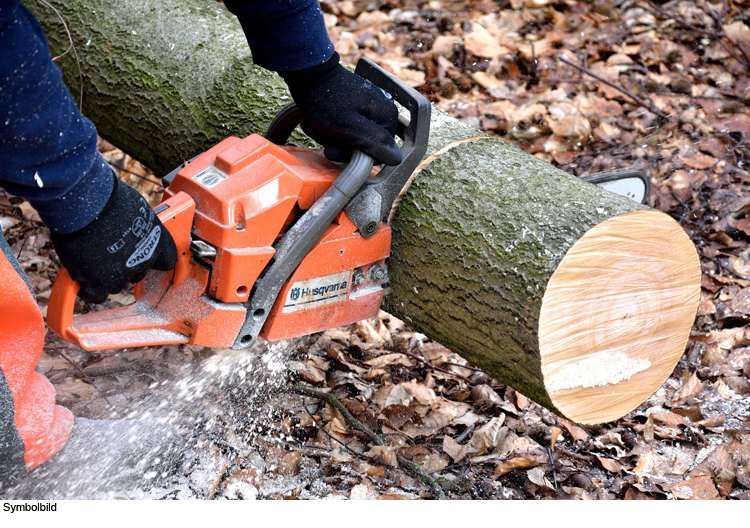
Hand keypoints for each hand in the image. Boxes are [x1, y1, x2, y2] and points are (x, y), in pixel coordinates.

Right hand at [50, 176, 177, 302]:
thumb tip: (129, 229)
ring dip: (105, 275)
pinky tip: (82, 278)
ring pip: (117, 285)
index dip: (153, 259)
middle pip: (138, 273)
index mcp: (158, 240)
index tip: (142, 256)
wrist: (84, 204)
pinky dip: (88, 289)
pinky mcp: (101, 282)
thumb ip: (137, 226)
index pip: (166, 261)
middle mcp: (145, 259)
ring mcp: (124, 273)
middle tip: (108, 251)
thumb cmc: (107, 198)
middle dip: (125, 266)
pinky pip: (96, 295)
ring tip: (90, 257)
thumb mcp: (135, 209)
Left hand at [282, 52, 401, 165]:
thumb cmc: (326, 101)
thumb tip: (397, 159)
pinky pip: (341, 128)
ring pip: (348, 139)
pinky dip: (326, 128)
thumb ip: (375, 143)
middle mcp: (380, 112)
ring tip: (315, 125)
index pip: (378, 152)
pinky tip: (314, 122)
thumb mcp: (350, 127)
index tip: (334, 149)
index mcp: (386, 116)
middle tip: (321, 134)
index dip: (355, 156)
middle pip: (362, 146)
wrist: (306, 73)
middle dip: (337, 144)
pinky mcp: (352, 106)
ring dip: (328, 137)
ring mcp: (366, 108)